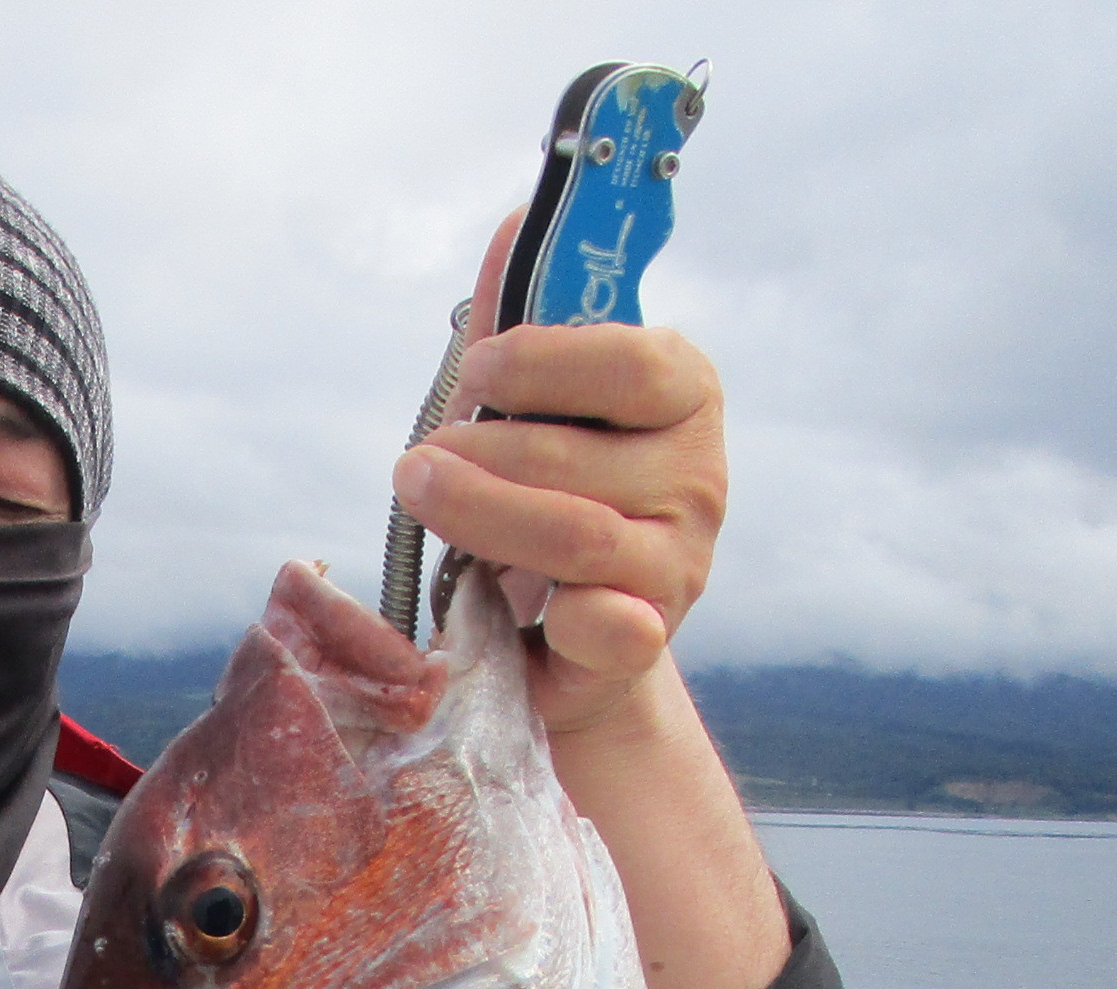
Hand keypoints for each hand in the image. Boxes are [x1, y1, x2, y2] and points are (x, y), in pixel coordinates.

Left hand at [390, 209, 728, 745]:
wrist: (571, 635)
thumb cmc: (550, 494)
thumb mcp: (538, 404)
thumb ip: (527, 322)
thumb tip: (519, 223)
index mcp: (685, 394)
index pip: (630, 362)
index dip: (537, 364)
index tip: (473, 376)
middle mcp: (699, 475)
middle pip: (574, 456)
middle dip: (476, 456)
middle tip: (417, 462)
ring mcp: (680, 562)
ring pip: (574, 533)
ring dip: (479, 516)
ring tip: (422, 498)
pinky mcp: (648, 637)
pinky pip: (604, 622)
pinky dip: (550, 610)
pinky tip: (505, 599)